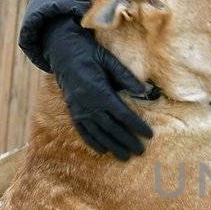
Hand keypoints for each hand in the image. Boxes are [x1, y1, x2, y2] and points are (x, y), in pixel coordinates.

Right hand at [42, 15, 155, 158]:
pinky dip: (93, 142)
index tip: (149, 135)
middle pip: (112, 128)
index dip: (137, 126)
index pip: (123, 114)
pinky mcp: (72, 111)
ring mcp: (79, 109)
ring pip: (98, 133)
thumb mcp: (108, 59)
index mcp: (100, 91)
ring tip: (125, 157)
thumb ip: (125, 76)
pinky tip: (103, 151)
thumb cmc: (88, 54)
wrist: (62, 52)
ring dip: (112, 146)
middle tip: (140, 152)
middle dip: (127, 141)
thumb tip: (144, 91)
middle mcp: (88, 104)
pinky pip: (83, 131)